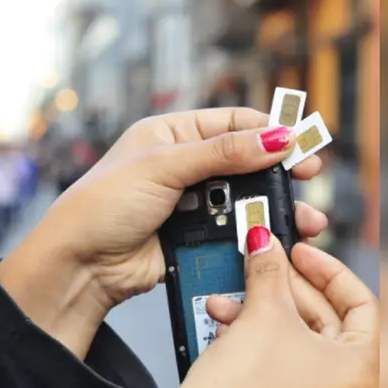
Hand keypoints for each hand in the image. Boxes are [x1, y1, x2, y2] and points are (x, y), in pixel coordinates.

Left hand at [0, 108, 325, 357]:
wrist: (79, 264)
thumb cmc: (103, 205)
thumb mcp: (162, 168)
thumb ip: (222, 153)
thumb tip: (277, 136)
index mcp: (170, 136)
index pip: (232, 123)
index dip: (269, 131)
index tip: (302, 144)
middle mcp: (181, 166)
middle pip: (245, 163)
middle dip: (278, 173)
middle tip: (307, 180)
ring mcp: (188, 204)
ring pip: (243, 201)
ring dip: (272, 208)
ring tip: (304, 220)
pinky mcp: (191, 239)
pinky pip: (232, 234)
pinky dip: (254, 236)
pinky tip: (276, 241)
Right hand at [210, 261, 387, 387]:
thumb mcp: (258, 318)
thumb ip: (268, 273)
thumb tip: (265, 247)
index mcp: (367, 377)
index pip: (360, 302)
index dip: (325, 268)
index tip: (297, 253)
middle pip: (328, 328)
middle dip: (284, 294)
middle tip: (259, 271)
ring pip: (302, 353)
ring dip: (264, 321)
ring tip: (230, 307)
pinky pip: (288, 379)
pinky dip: (263, 353)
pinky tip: (231, 336)